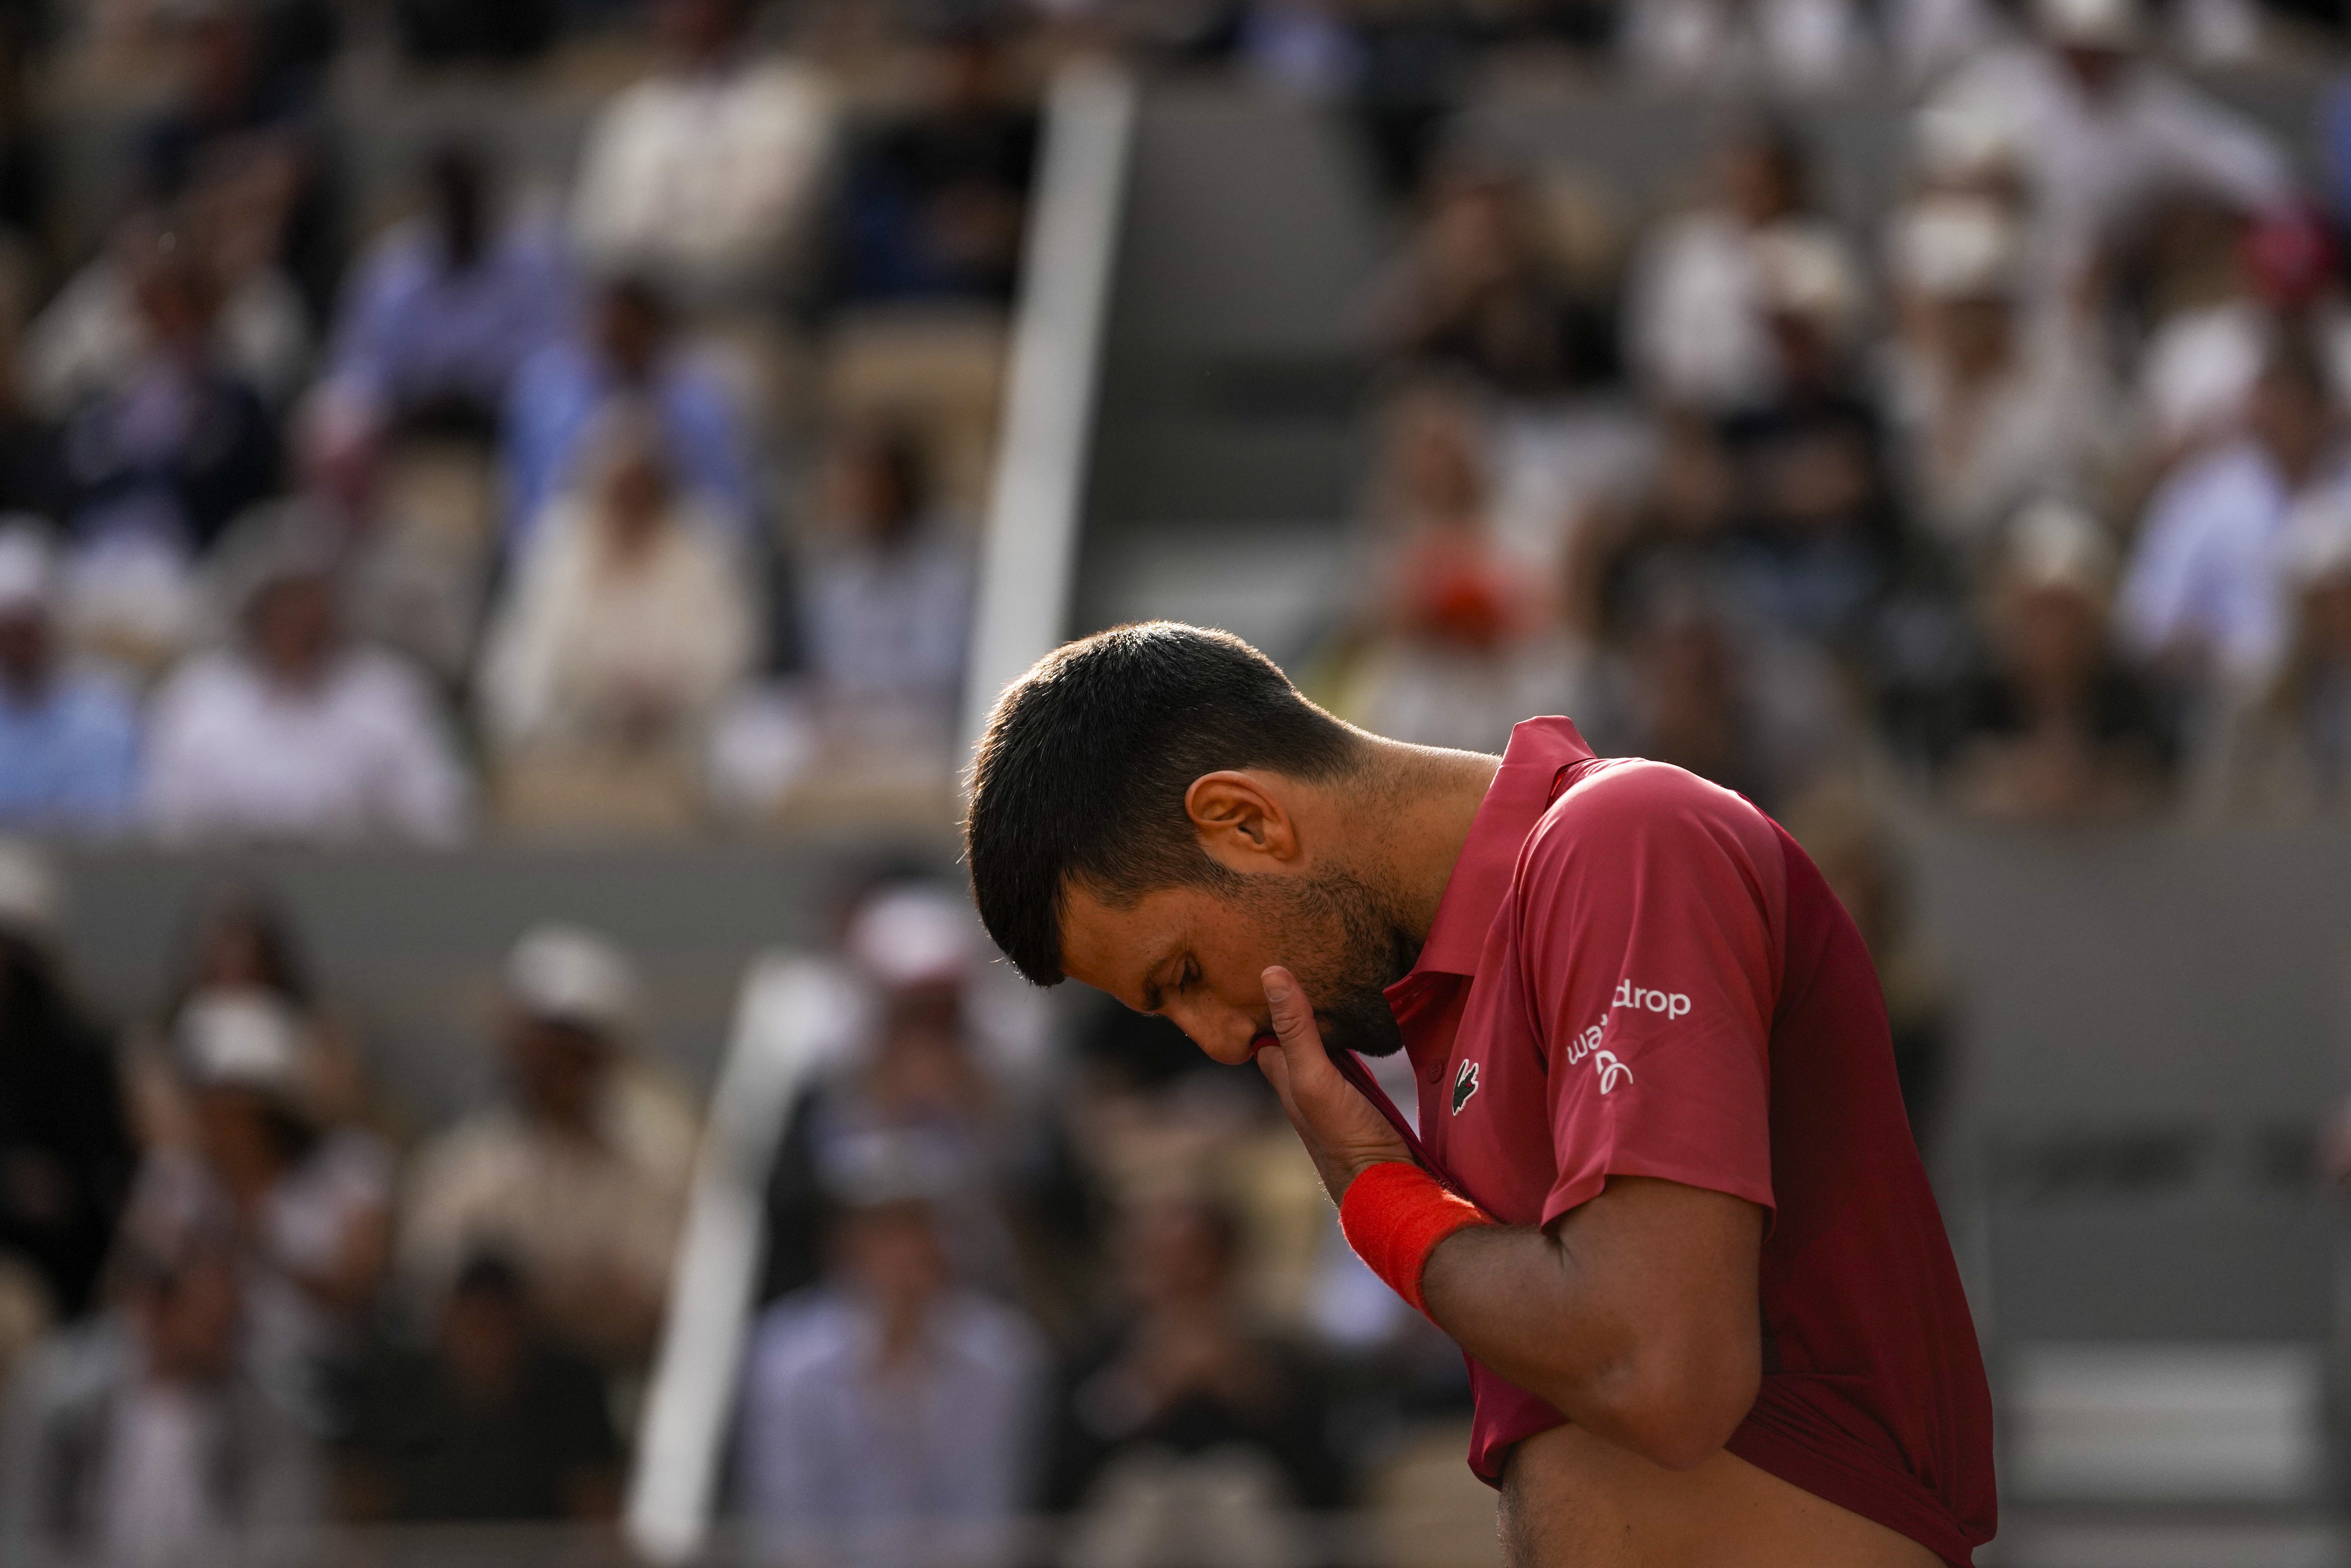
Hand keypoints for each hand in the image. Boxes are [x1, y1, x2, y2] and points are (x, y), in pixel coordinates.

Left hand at [1255, 966, 1413, 1203]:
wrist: (1386, 1182)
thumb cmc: (1344, 1135)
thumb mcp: (1314, 1076)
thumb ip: (1295, 1029)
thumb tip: (1271, 973)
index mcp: (1282, 1074)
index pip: (1261, 1027)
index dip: (1260, 998)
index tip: (1262, 959)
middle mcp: (1301, 1079)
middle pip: (1289, 1031)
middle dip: (1289, 1002)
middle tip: (1296, 959)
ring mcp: (1329, 1086)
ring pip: (1317, 1041)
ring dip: (1317, 1015)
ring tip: (1324, 975)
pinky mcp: (1357, 1092)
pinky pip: (1344, 1053)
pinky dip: (1343, 1033)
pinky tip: (1354, 1017)